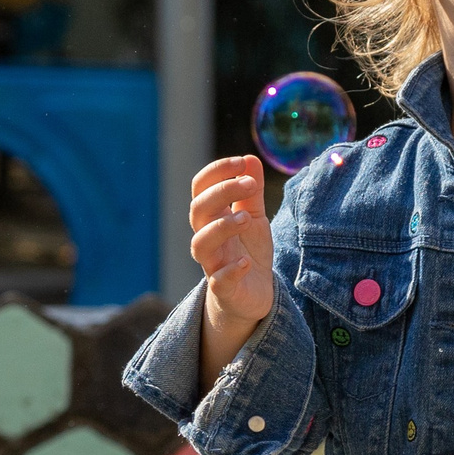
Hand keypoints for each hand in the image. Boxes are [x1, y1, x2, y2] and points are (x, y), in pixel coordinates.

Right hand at [189, 155, 274, 336]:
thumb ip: (251, 192)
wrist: (254, 295)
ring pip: (200, 243)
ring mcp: (213, 263)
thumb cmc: (249, 252)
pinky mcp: (224, 289)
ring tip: (245, 218)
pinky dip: (230, 270)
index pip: (201, 187)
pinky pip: (218, 280)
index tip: (241, 163)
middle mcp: (207, 237)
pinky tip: (246, 262)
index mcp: (212, 216)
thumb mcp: (255, 218)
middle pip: (198, 210)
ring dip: (221, 227)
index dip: (217, 171)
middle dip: (221, 192)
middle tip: (250, 185)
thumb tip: (250, 158)